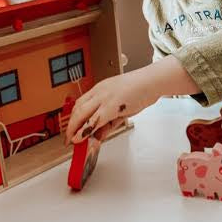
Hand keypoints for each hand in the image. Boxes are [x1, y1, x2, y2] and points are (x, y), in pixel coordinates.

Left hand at [65, 56, 198, 143]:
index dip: (74, 118)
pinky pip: (95, 120)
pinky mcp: (112, 105)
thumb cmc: (141, 90)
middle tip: (68, 139)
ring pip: (83, 114)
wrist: (152, 81)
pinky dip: (87, 130)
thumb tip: (99, 135)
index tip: (72, 129)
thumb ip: (110, 122)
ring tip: (74, 141)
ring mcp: (104, 97)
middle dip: (70, 126)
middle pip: (77, 109)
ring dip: (76, 129)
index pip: (80, 104)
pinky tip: (83, 137)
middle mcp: (99, 92)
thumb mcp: (122, 107)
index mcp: (100, 89)